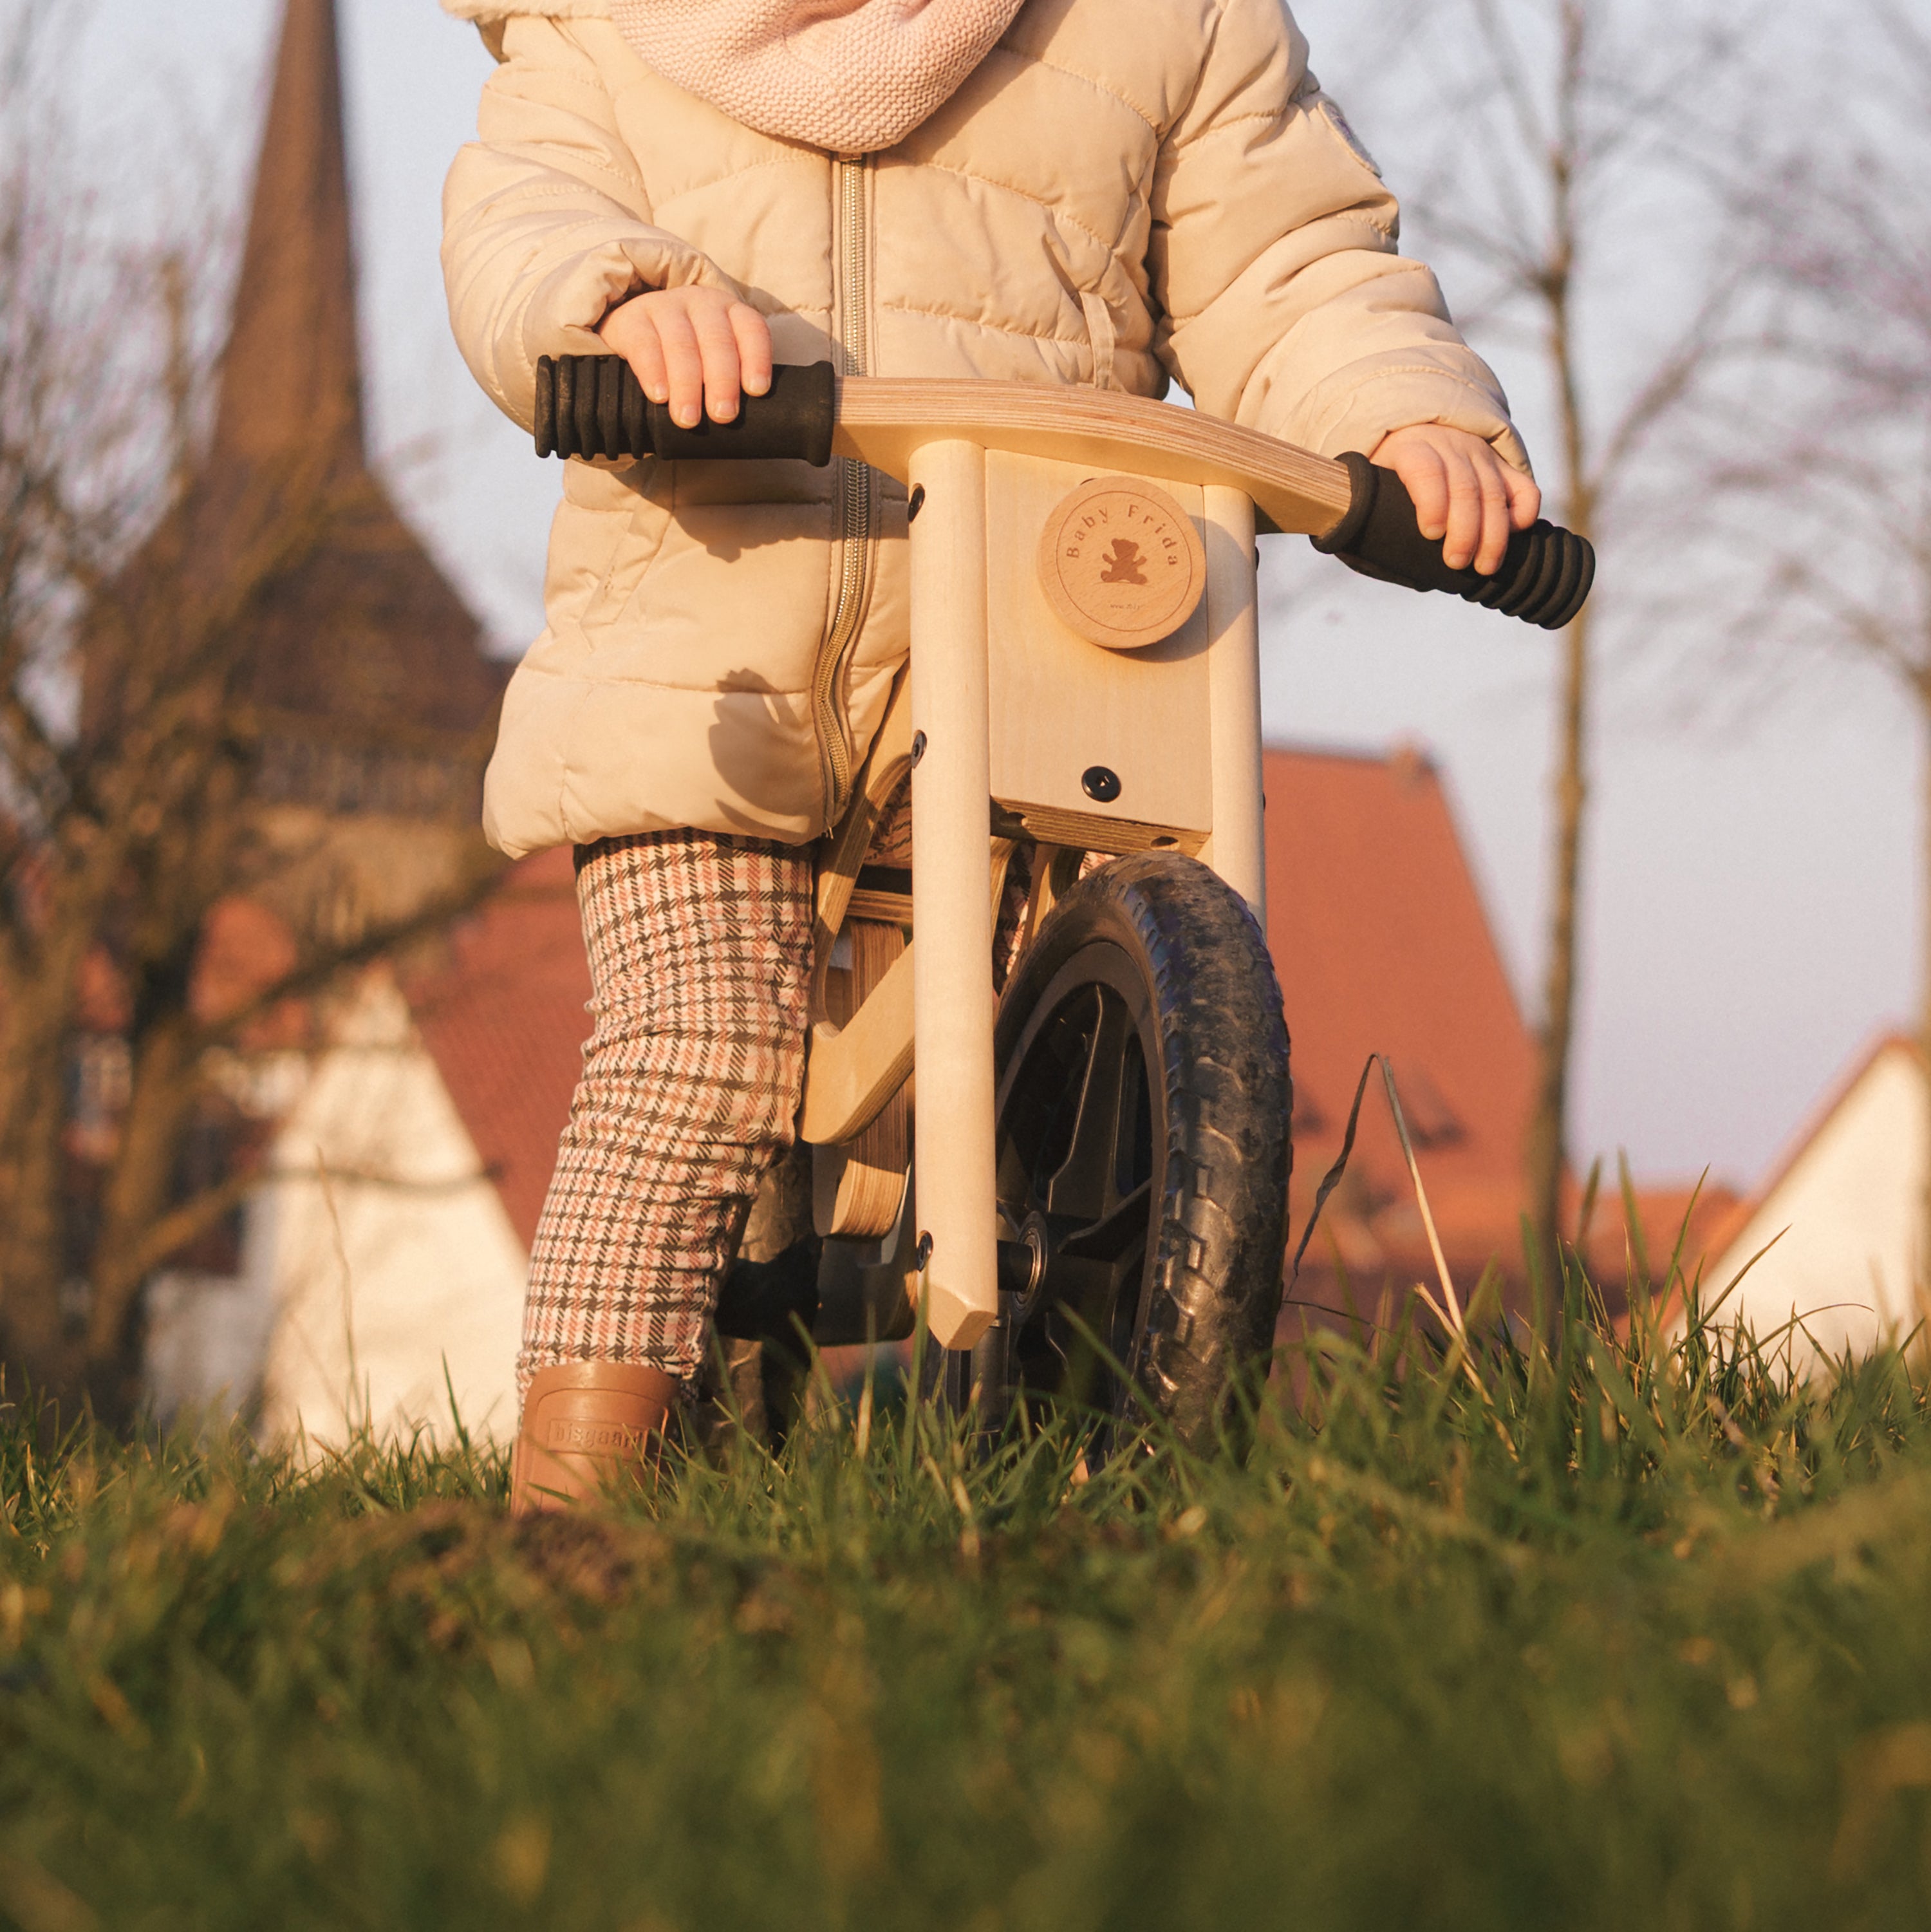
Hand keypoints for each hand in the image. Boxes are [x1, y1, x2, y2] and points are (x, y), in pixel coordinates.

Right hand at [597, 285, 773, 429]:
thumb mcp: (713, 359)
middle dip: (722, 380)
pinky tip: (659, 396)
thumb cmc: (687, 356)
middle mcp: (701, 304)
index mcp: (730, 312)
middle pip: (717, 340)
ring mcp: (666, 307)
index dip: (756, 359)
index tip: (757, 390)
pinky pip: (645, 344)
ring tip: (688, 418)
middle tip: (722, 415)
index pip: (752, 329)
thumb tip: (742, 422)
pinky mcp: (633, 318)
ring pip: (681, 344)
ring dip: (687, 384)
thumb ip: (731, 380)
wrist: (634, 330)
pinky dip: (653, 372)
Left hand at [1369, 424, 1541, 575]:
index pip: (1427, 470)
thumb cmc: (1386, 479)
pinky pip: (1524, 488)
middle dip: (1464, 531)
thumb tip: (1376, 560)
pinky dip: (1523, 513)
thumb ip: (1369, 517)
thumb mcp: (1369, 487)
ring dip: (1493, 535)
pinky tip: (1513, 536)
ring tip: (1484, 567)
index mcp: (1412, 448)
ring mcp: (1481, 456)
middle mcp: (1451, 447)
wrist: (1415, 433)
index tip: (1431, 534)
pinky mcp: (1503, 468)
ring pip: (1495, 493)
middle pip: (1466, 488)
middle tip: (1456, 563)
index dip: (1431, 502)